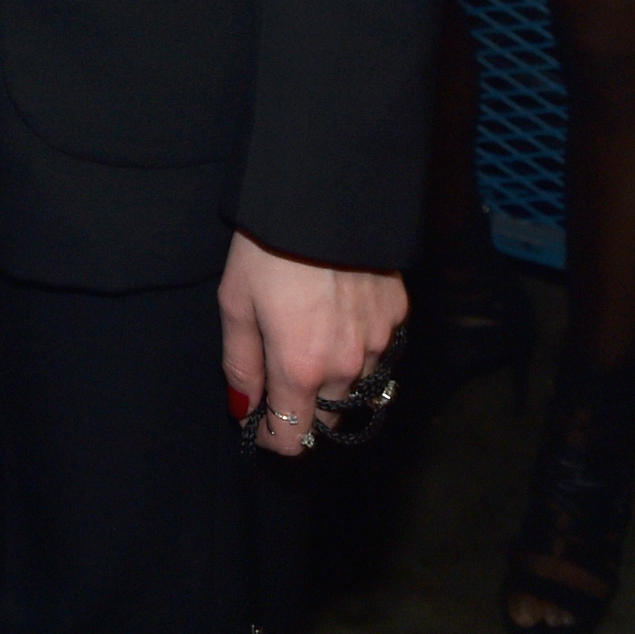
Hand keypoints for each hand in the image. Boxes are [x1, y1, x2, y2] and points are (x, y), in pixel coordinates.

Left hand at [218, 229, 404, 461]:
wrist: (326, 193)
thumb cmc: (267, 246)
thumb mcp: (236, 302)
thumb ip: (241, 364)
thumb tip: (243, 408)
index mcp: (301, 368)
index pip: (293, 439)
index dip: (270, 438)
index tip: (258, 422)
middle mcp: (347, 366)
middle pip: (327, 420)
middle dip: (302, 412)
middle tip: (279, 380)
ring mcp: (379, 342)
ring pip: (356, 388)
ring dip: (333, 382)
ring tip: (310, 340)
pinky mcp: (398, 316)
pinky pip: (379, 352)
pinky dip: (359, 349)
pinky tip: (339, 318)